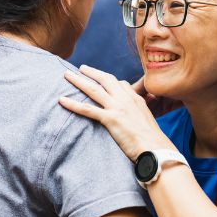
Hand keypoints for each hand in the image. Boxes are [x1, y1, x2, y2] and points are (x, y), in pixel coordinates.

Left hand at [60, 65, 174, 159]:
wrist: (156, 148)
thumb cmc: (153, 141)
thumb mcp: (149, 122)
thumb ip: (140, 115)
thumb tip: (137, 119)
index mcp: (136, 100)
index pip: (121, 84)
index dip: (109, 80)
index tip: (101, 80)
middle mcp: (126, 99)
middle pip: (106, 80)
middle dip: (92, 72)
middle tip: (81, 68)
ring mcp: (118, 108)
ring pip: (93, 90)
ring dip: (78, 81)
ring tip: (67, 76)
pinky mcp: (110, 119)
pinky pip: (87, 109)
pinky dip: (73, 104)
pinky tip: (61, 100)